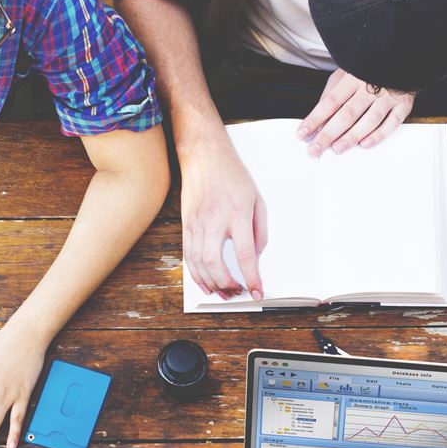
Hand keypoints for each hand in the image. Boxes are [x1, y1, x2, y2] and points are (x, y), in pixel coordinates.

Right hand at [179, 129, 267, 299]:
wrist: (203, 155)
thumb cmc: (232, 174)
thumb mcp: (257, 199)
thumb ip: (260, 230)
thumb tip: (256, 255)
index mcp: (237, 214)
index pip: (245, 255)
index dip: (252, 278)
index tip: (257, 291)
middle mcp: (215, 221)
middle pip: (216, 264)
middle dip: (227, 285)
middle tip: (238, 292)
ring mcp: (197, 223)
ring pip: (199, 263)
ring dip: (211, 283)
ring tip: (223, 293)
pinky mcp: (186, 225)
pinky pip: (188, 256)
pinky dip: (196, 274)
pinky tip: (205, 283)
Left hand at [297, 69, 414, 156]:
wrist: (402, 55)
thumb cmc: (370, 68)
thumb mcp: (346, 73)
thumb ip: (332, 94)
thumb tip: (317, 119)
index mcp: (353, 78)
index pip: (330, 101)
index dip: (315, 119)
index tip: (302, 133)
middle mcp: (370, 87)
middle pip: (346, 114)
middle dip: (328, 134)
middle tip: (315, 149)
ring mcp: (388, 96)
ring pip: (369, 120)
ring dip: (351, 136)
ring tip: (337, 149)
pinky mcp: (403, 105)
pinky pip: (391, 123)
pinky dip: (378, 135)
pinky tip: (364, 144)